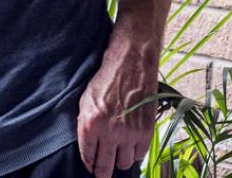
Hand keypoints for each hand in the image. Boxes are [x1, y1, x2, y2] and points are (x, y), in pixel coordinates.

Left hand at [76, 47, 156, 177]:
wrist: (131, 64)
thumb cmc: (106, 80)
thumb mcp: (85, 101)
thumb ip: (85, 127)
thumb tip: (89, 149)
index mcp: (91, 124)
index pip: (88, 158)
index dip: (89, 165)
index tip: (92, 168)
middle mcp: (110, 132)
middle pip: (105, 168)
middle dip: (102, 173)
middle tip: (102, 174)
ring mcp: (129, 133)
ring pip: (123, 163)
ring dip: (119, 161)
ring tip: (117, 154)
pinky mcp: (146, 131)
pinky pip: (139, 155)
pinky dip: (134, 153)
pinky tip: (130, 146)